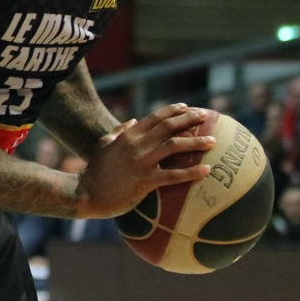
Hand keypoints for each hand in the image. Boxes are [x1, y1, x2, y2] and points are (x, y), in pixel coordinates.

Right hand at [74, 103, 214, 218]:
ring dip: (195, 142)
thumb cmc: (94, 171)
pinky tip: (207, 170)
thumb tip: (131, 120)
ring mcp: (141, 162)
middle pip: (168, 127)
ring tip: (213, 141)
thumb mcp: (102, 145)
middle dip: (189, 119)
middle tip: (206, 116)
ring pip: (174, 146)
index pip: (155, 117)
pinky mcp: (145, 181)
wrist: (86, 193)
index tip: (188, 107)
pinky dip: (191, 172)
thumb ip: (117, 131)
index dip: (173, 110)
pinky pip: (173, 175)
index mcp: (128, 135)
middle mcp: (137, 145)